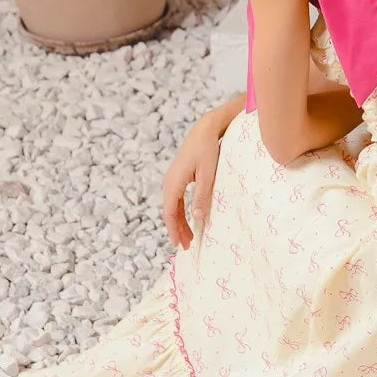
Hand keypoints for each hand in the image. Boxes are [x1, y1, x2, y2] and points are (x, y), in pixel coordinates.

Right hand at [161, 115, 222, 249]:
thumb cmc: (207, 150)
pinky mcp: (178, 177)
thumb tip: (197, 218)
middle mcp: (169, 182)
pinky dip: (181, 212)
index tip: (180, 245)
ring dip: (179, 222)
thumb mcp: (208, 175)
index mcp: (173, 183)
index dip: (174, 230)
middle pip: (170, 212)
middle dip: (177, 230)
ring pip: (173, 207)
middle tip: (186, 247)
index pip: (170, 213)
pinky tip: (189, 220)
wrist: (205, 129)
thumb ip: (202, 197)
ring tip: (189, 237)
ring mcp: (172, 179)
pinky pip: (177, 200)